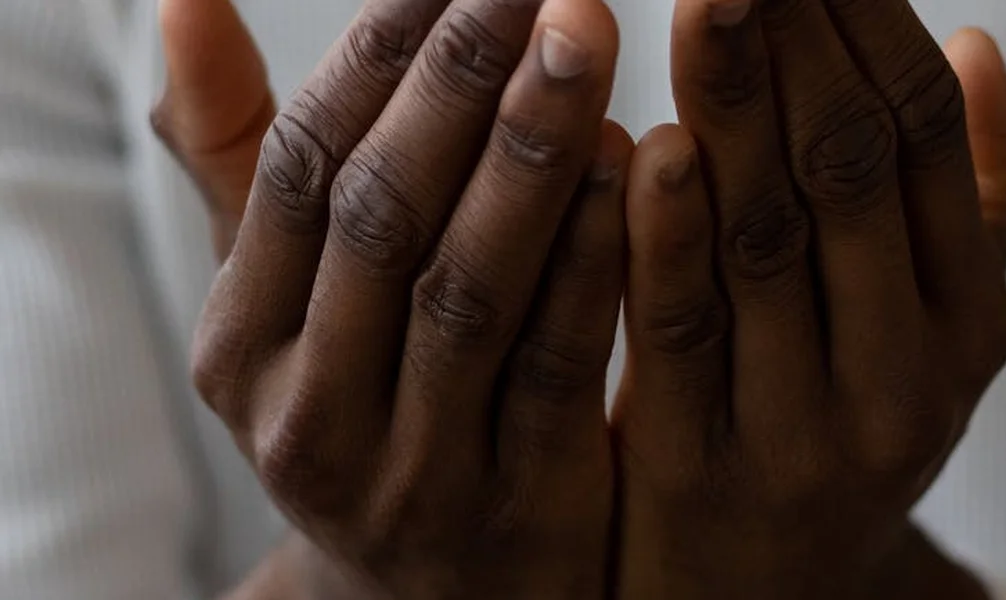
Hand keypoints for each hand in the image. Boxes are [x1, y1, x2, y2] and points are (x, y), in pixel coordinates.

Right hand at [155, 0, 628, 596]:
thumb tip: (183, 2)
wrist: (434, 594)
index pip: (300, 170)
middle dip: (458, 87)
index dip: (376, 57)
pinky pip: (557, 367)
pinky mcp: (517, 509)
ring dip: (529, 156)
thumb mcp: (290, 309)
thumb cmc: (369, 405)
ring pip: (467, 289)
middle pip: (382, 218)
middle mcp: (307, 413)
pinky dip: (594, 260)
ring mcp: (411, 472)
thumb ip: (246, 164)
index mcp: (241, 346)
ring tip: (583, 40)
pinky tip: (638, 165)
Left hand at [613, 0, 1005, 597]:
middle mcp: (904, 376)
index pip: (923, 140)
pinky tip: (640, 146)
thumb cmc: (834, 424)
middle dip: (796, 42)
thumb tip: (983, 51)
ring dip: (732, 109)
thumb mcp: (924, 332)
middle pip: (847, 173)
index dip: (867, 26)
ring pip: (765, 241)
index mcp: (968, 324)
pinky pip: (675, 335)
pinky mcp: (696, 471)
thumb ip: (968, 203)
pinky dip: (662, 234)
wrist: (761, 595)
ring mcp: (802, 431)